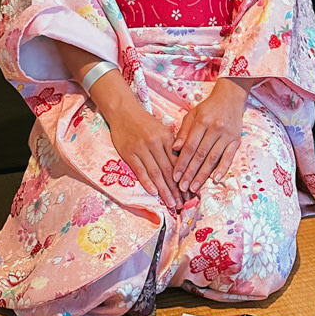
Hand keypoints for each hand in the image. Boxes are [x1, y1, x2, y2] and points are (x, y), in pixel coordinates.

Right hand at [53, 40, 183, 207]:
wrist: (124, 112)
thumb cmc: (145, 122)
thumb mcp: (162, 130)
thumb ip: (171, 145)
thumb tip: (182, 164)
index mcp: (166, 137)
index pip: (178, 162)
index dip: (184, 178)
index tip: (191, 191)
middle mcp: (156, 143)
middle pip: (169, 170)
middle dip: (177, 189)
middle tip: (183, 203)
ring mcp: (142, 148)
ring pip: (156, 172)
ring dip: (164, 190)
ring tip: (172, 203)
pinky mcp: (129, 153)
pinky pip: (140, 170)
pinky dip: (147, 182)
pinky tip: (154, 192)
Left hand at [172, 78, 251, 194]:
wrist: (231, 97)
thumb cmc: (208, 108)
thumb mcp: (192, 115)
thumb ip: (183, 132)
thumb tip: (175, 149)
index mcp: (202, 122)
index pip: (190, 146)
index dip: (182, 163)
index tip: (175, 177)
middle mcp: (215, 129)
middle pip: (201, 154)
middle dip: (190, 173)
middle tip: (182, 188)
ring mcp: (227, 135)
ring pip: (213, 158)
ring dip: (203, 174)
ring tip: (194, 187)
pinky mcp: (236, 139)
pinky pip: (229, 156)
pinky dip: (223, 168)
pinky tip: (215, 179)